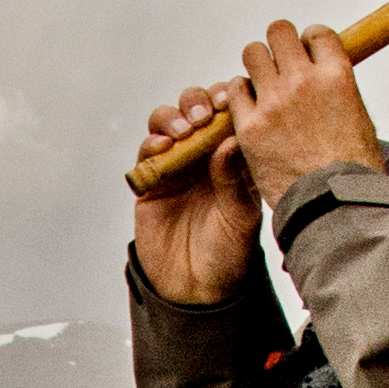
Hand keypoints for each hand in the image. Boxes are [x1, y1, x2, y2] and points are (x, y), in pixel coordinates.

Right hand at [129, 88, 259, 304]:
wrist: (199, 288)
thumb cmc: (229, 253)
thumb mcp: (242, 216)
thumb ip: (233, 179)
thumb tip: (230, 141)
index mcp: (233, 157)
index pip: (229, 113)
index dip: (227, 99)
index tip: (229, 99)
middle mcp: (204, 155)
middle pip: (195, 108)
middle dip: (197, 102)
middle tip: (203, 115)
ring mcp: (176, 166)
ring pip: (167, 123)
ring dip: (172, 118)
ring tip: (183, 131)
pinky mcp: (151, 183)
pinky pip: (146, 153)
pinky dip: (151, 143)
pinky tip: (162, 147)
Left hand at [225, 21, 382, 209]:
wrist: (335, 206)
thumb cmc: (353, 170)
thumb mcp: (359, 118)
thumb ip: (338, 91)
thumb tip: (326, 78)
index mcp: (337, 75)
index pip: (317, 33)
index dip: (310, 42)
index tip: (308, 55)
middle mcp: (304, 81)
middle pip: (279, 33)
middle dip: (279, 46)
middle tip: (280, 65)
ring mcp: (274, 102)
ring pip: (251, 53)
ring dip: (256, 65)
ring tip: (262, 84)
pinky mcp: (250, 126)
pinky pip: (235, 91)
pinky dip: (240, 96)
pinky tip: (249, 108)